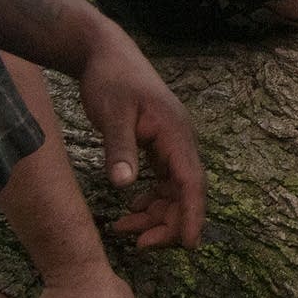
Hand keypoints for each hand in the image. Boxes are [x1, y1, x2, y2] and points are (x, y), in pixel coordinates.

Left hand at [71, 24, 204, 248]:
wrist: (104, 52)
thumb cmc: (110, 79)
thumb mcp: (112, 115)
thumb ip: (120, 150)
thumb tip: (124, 188)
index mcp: (175, 133)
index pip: (191, 181)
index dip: (193, 214)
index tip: (190, 245)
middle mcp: (179, 140)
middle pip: (186, 191)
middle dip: (169, 222)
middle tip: (140, 244)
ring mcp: (170, 143)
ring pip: (173, 190)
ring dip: (156, 214)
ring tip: (124, 231)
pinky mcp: (158, 144)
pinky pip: (162, 180)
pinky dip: (150, 199)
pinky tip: (130, 210)